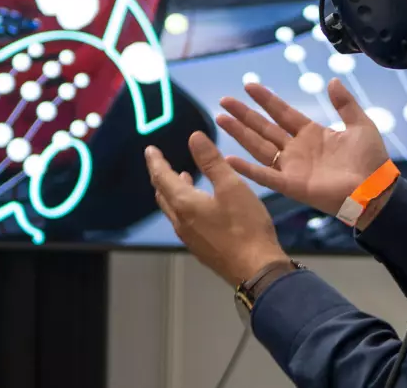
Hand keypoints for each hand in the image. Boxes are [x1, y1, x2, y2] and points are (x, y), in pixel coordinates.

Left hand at [146, 133, 287, 284]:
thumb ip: (211, 161)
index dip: (155, 161)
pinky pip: (183, 221)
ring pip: (173, 209)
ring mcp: (190, 238)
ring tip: (182, 177)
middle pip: (163, 195)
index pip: (162, 177)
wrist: (256, 270)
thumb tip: (194, 137)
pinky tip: (199, 205)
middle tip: (162, 163)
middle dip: (161, 176)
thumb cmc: (245, 226)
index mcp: (184, 204)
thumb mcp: (231, 186)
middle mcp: (180, 222)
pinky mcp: (201, 249)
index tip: (150, 150)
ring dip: (173, 191)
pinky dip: (184, 205)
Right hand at [216, 78, 390, 219]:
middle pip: (264, 128)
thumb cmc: (370, 159)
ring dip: (240, 134)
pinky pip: (264, 176)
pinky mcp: (291, 185)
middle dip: (244, 114)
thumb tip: (332, 80)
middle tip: (224, 101)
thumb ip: (345, 103)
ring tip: (221, 119)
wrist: (375, 189)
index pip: (282, 112)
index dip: (266, 99)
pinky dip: (246, 169)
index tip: (249, 85)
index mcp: (312, 134)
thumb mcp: (360, 124)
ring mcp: (291, 167)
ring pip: (259, 147)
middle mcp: (296, 149)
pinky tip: (229, 159)